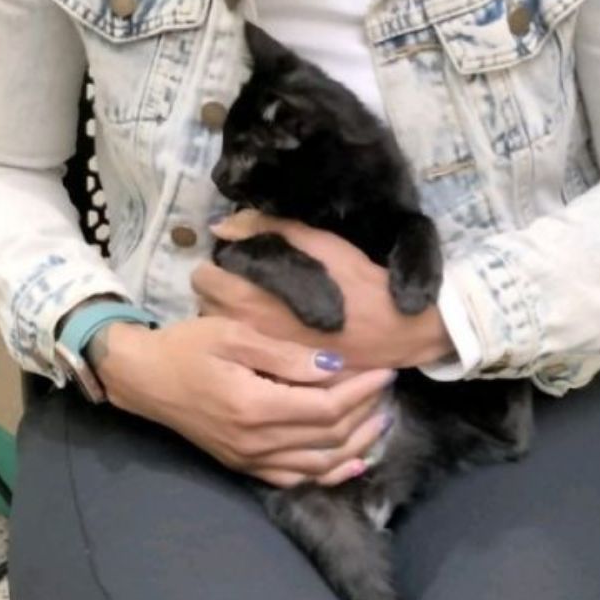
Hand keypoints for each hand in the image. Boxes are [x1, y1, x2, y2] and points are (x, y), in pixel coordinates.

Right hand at [90, 318, 394, 488]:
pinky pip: (296, 479)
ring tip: (382, 420)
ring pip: (319, 465)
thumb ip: (286, 355)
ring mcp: (249, 459)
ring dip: (356, 445)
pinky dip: (329, 473)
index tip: (385, 371)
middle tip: (388, 389)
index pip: (326, 407)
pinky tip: (352, 461)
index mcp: (254, 406)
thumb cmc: (187, 345)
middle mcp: (254, 442)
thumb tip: (334, 366)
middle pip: (329, 437)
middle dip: (366, 413)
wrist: (143, 377)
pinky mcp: (243, 465)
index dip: (361, 391)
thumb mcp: (234, 334)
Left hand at [195, 210, 455, 369]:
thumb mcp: (318, 243)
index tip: (235, 262)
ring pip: (224, 330)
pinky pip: (245, 351)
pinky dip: (248, 339)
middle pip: (207, 305)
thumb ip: (266, 229)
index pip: (203, 278)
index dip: (216, 266)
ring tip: (256, 306)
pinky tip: (269, 331)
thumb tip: (221, 226)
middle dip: (218, 291)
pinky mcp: (277, 373)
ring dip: (229, 315)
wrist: (396, 332)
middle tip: (242, 282)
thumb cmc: (357, 284)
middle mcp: (246, 332)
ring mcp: (260, 356)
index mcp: (250, 298)